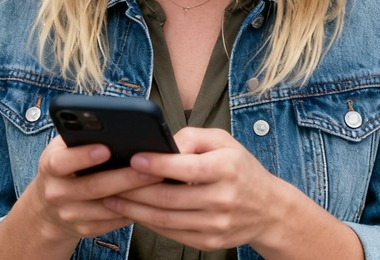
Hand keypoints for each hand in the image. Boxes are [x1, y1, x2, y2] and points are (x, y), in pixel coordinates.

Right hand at [0, 135, 160, 258]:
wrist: (46, 210)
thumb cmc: (63, 168)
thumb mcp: (61, 149)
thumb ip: (79, 137)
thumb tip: (112, 124)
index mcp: (50, 166)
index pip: (62, 162)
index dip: (83, 156)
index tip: (106, 148)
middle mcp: (57, 193)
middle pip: (93, 187)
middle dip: (124, 177)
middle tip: (150, 167)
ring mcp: (70, 215)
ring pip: (107, 207)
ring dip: (134, 196)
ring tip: (157, 182)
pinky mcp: (85, 230)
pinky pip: (113, 222)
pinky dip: (132, 210)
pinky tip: (149, 199)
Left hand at [103, 129, 361, 258]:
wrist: (269, 209)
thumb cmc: (240, 168)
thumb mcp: (223, 141)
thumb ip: (193, 136)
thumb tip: (163, 142)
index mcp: (226, 169)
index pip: (186, 168)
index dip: (158, 164)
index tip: (133, 158)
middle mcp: (222, 199)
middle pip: (170, 198)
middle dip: (136, 190)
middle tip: (110, 180)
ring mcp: (216, 225)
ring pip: (167, 219)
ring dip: (136, 209)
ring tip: (112, 197)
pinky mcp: (210, 242)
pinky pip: (173, 233)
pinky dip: (150, 223)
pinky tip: (134, 211)